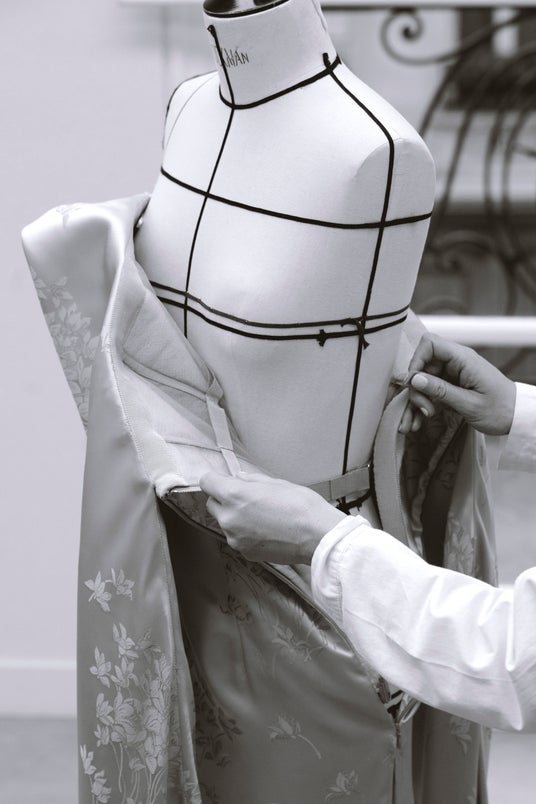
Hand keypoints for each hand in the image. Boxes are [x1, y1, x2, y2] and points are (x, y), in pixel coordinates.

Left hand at [199, 472, 345, 563]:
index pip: (207, 482)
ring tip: (261, 515)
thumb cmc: (301, 506)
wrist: (318, 537)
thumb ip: (251, 480)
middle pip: (212, 504)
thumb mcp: (276, 483)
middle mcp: (229, 518)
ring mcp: (235, 538)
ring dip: (234, 517)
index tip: (224, 480)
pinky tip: (265, 530)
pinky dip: (245, 533)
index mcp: (234, 495)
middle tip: (246, 497)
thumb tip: (238, 478)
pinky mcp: (245, 553)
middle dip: (223, 498)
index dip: (215, 479)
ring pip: (224, 522)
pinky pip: (237, 538)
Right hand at [397, 334, 515, 435]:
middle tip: (424, 408)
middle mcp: (456, 362)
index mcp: (464, 359)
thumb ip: (440, 390)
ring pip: (424, 378)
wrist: (517, 418)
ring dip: (419, 398)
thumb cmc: (501, 410)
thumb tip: (414, 379)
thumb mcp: (469, 404)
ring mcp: (453, 373)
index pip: (430, 344)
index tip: (414, 383)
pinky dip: (425, 402)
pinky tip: (425, 417)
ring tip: (424, 417)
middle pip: (423, 364)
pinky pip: (431, 389)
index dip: (417, 360)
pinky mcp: (451, 384)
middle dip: (418, 387)